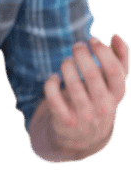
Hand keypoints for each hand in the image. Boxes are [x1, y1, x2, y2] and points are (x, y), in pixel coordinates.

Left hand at [43, 33, 129, 154]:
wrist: (86, 135)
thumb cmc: (100, 98)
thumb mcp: (113, 84)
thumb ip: (120, 60)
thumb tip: (116, 36)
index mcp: (117, 95)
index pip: (114, 72)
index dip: (103, 52)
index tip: (93, 39)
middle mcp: (103, 107)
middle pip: (92, 75)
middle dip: (82, 54)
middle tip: (77, 45)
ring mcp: (84, 115)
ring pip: (72, 86)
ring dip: (67, 67)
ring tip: (67, 61)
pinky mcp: (65, 120)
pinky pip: (54, 98)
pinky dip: (51, 83)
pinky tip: (53, 77)